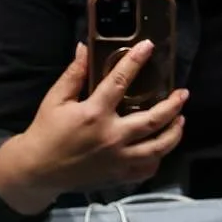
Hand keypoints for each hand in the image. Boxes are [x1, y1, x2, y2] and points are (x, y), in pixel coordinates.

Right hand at [0, 40, 187, 205]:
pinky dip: (158, 159)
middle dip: (173, 105)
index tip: (149, 46)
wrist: (38, 170)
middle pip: (153, 120)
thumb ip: (73, 74)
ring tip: (181, 120)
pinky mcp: (118, 175)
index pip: (120, 81)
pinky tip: (161, 148)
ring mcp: (118, 159)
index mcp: (95, 114)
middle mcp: (112, 137)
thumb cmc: (46, 131)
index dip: (135, 61)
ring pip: (157, 148)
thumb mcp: (56, 99)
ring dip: (174, 133)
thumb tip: (84, 47)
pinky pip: (147, 169)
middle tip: (183, 94)